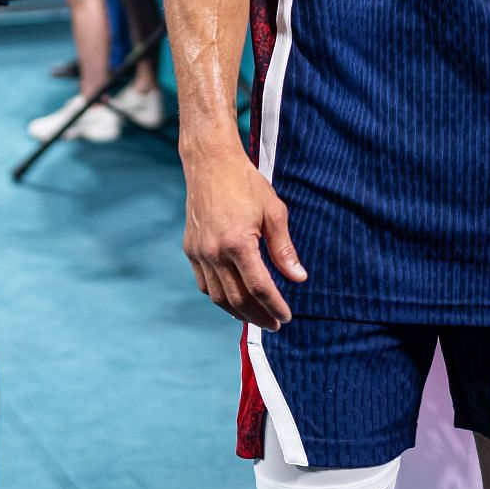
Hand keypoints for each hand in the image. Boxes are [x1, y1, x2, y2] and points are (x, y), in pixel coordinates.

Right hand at [181, 141, 307, 329]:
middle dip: (258, 316)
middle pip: (238, 299)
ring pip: (218, 297)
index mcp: (238, 243)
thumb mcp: (274, 212)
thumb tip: (298, 278)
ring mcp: (199, 253)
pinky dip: (220, 297)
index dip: (275, 306)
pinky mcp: (191, 250)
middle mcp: (215, 252)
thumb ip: (284, 249)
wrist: (210, 163)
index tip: (287, 317)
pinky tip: (234, 300)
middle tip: (275, 324)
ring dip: (239, 312)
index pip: (259, 287)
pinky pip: (204, 284)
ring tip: (257, 318)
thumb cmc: (246, 183)